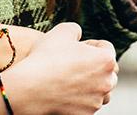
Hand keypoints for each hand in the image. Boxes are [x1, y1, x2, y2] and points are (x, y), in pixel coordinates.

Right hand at [0, 23, 117, 114]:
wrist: (29, 88)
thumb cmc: (46, 58)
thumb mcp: (61, 31)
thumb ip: (76, 30)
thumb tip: (78, 35)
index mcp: (106, 60)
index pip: (107, 48)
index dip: (91, 44)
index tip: (78, 47)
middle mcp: (106, 82)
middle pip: (107, 71)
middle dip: (94, 66)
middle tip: (75, 63)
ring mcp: (97, 101)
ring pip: (99, 90)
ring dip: (90, 84)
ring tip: (71, 79)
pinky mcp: (85, 114)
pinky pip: (87, 104)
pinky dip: (79, 99)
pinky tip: (64, 91)